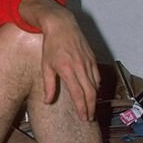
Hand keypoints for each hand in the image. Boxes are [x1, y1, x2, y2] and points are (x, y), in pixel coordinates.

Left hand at [20, 0, 99, 119]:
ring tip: (91, 108)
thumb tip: (48, 101)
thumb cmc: (51, 45)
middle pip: (90, 92)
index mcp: (67, 69)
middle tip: (89, 118)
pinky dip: (96, 86)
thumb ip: (48, 85)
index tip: (84, 117)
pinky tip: (93, 92)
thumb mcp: (46, 66)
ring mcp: (88, 62)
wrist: (61, 25)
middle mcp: (80, 66)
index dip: (82, 108)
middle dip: (91, 107)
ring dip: (94, 99)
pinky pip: (97, 76)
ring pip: (96, 85)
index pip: (78, 94)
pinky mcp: (92, 58)